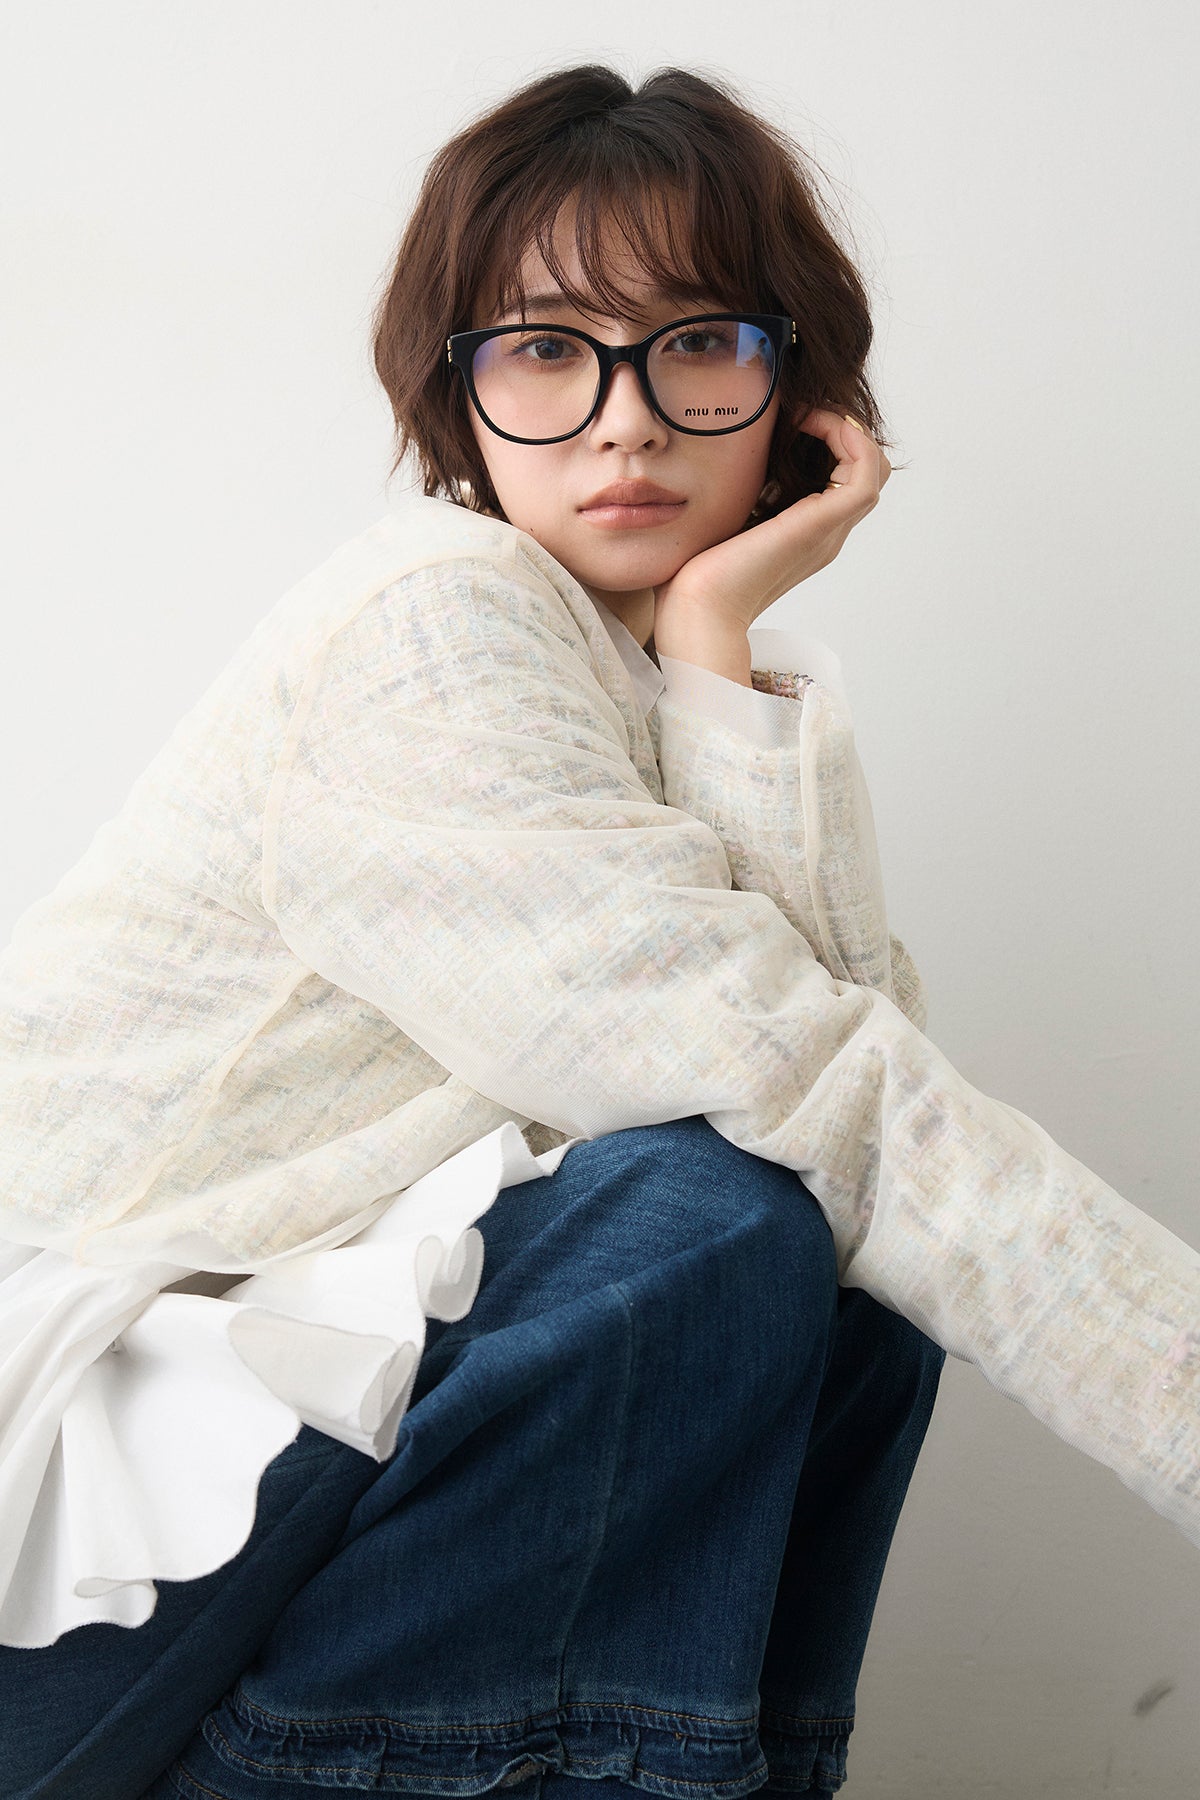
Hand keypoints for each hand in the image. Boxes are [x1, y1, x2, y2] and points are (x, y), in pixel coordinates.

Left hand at [652, 409, 891, 638]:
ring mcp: (828, 531)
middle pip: (867, 470)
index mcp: (806, 534)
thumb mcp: (722, 520)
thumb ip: (736, 493)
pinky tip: (809, 423)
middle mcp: (825, 534)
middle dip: (842, 430)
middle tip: (803, 412)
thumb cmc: (694, 575)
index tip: (791, 417)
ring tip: (807, 413)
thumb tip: (722, 456)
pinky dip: (847, 436)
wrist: (696, 610)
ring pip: (873, 467)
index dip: (829, 439)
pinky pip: (864, 471)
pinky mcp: (822, 526)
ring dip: (845, 428)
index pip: (844, 478)